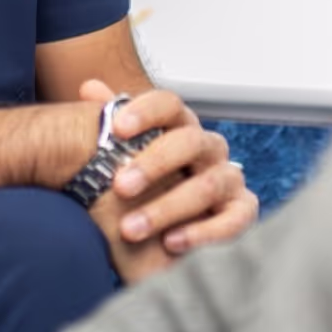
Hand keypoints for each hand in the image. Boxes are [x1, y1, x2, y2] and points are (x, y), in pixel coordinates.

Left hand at [77, 80, 258, 281]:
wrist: (159, 237)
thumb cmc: (140, 190)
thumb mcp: (117, 159)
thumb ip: (106, 123)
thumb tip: (90, 88)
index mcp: (178, 127)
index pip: (168, 105)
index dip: (145, 112)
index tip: (116, 129)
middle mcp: (207, 148)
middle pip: (190, 141)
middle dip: (153, 164)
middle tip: (119, 187)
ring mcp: (228, 179)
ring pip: (208, 185)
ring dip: (166, 208)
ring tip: (130, 229)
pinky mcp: (241, 212)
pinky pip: (234, 220)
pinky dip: (203, 232)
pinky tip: (172, 242)